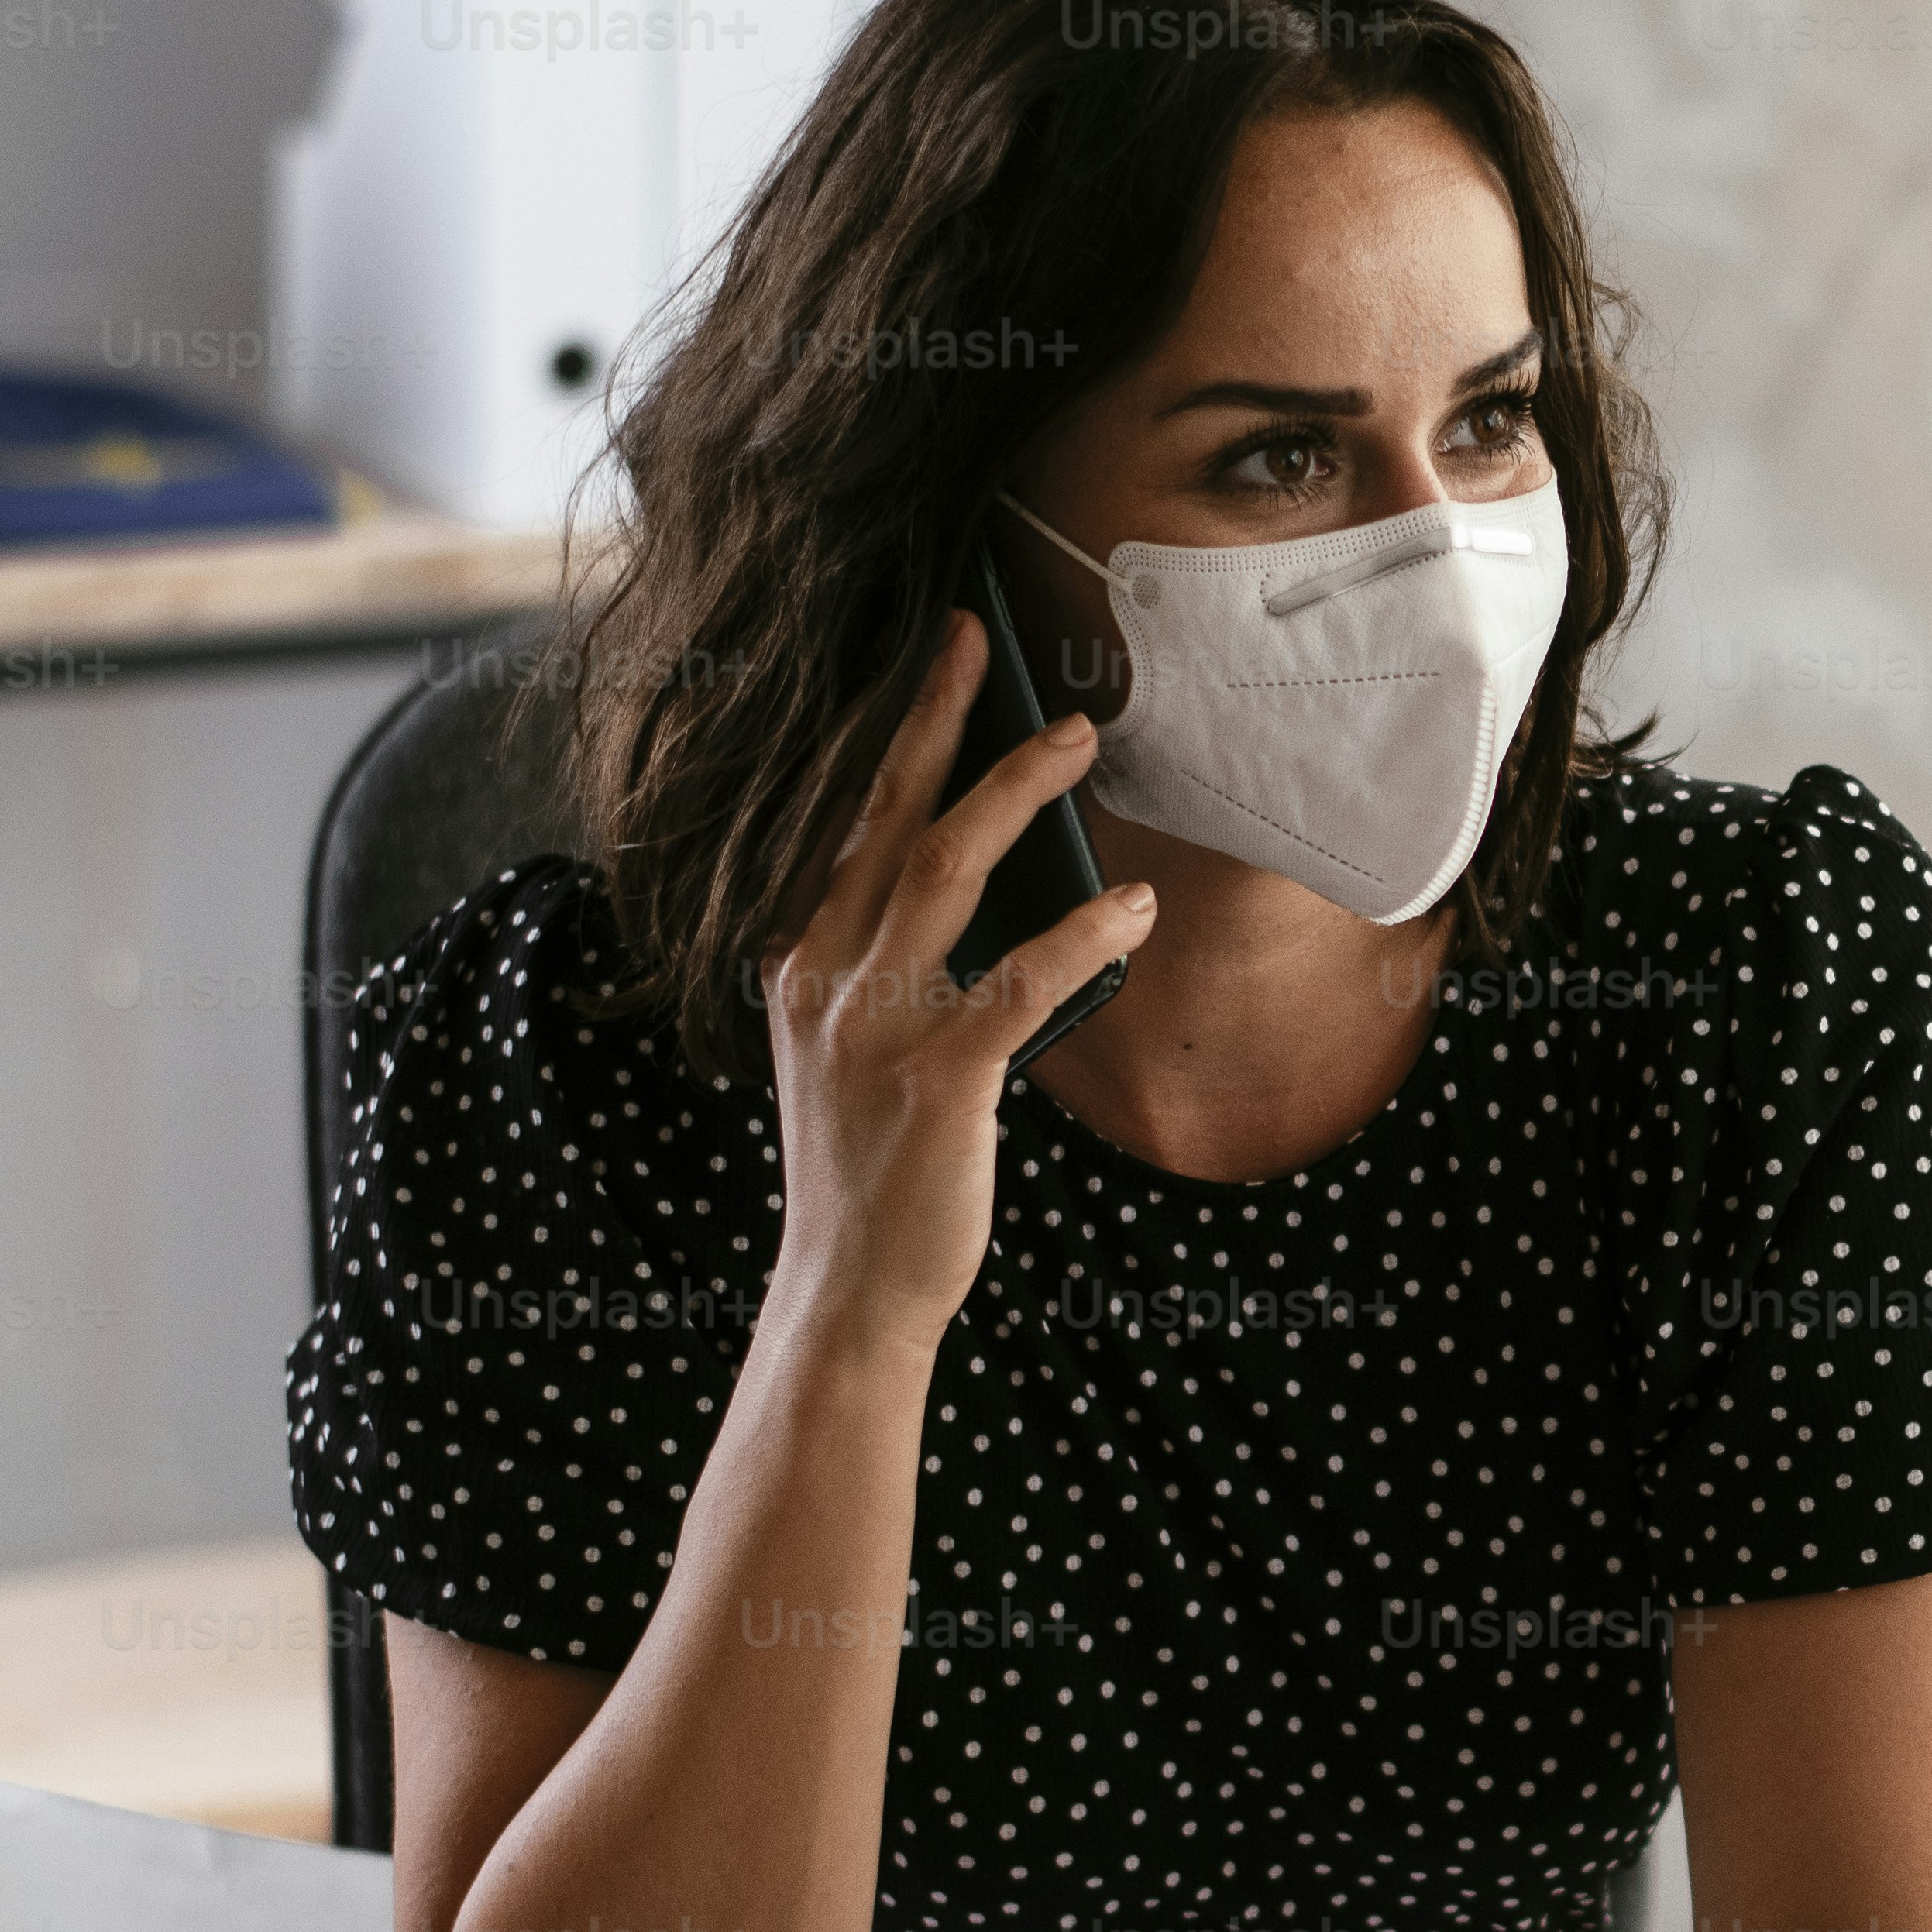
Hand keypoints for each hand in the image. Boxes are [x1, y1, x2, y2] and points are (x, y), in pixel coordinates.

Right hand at [755, 615, 1151, 1351]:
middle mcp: (822, 975)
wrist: (849, 1290)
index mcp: (798, 960)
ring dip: (1017, 793)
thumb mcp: (847, 1046)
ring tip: (1080, 741)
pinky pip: (1019, 981)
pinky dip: (1082, 933)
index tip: (936, 659)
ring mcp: (873, 1025)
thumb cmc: (869, 1164)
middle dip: (939, 719)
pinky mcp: (937, 1080)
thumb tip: (974, 884)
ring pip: (944, 869)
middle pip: (882, 815)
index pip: (842, 823)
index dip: (891, 734)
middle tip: (985, 642)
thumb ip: (886, 964)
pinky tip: (1132, 906)